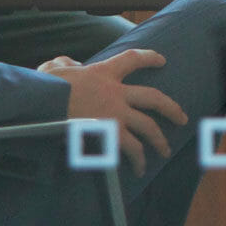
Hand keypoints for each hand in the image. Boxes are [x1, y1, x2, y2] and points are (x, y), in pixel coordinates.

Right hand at [40, 48, 187, 176]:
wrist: (43, 100)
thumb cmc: (45, 85)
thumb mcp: (54, 68)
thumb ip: (66, 64)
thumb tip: (69, 63)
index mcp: (104, 73)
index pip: (132, 60)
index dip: (149, 58)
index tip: (162, 60)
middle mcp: (116, 92)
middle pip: (153, 98)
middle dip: (171, 108)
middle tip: (182, 118)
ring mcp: (116, 113)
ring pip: (148, 127)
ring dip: (160, 140)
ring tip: (165, 150)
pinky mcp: (110, 132)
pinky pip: (131, 148)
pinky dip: (137, 159)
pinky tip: (140, 168)